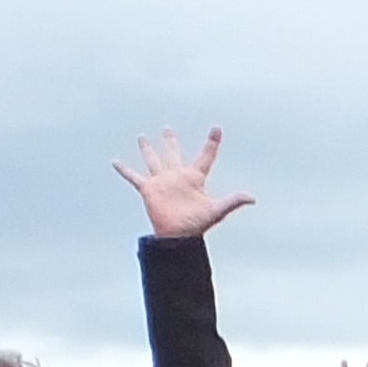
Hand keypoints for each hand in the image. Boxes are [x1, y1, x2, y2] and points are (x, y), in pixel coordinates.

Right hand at [116, 126, 253, 239]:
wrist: (178, 237)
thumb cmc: (197, 225)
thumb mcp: (217, 210)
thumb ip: (233, 201)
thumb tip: (252, 198)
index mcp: (195, 178)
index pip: (205, 156)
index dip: (212, 143)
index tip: (217, 129)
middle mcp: (177, 177)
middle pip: (174, 154)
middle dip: (171, 142)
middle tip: (168, 129)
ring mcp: (162, 182)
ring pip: (154, 160)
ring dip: (147, 149)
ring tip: (141, 137)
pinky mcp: (149, 190)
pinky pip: (134, 177)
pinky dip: (125, 170)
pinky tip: (115, 162)